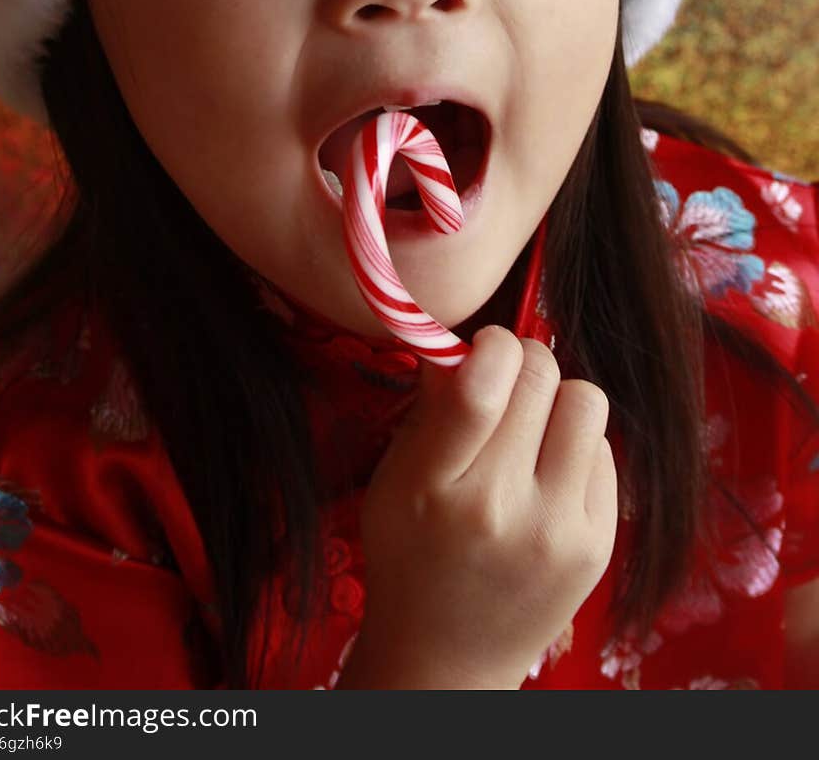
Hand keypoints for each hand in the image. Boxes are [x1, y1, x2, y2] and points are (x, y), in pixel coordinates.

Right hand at [355, 325, 617, 688]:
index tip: (483, 349)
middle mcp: (503, 510)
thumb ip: (430, 407)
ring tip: (533, 426)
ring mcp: (558, 530)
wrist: (446, 660)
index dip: (491, 345)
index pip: (483, 384)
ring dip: (558, 399)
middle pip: (541, 377)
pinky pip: (604, 450)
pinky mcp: (597, 545)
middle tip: (506, 382)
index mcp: (437, 487)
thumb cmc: (411, 556)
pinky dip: (576, 446)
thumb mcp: (394, 480)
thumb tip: (466, 339)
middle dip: (522, 362)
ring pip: (586, 402)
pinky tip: (548, 473)